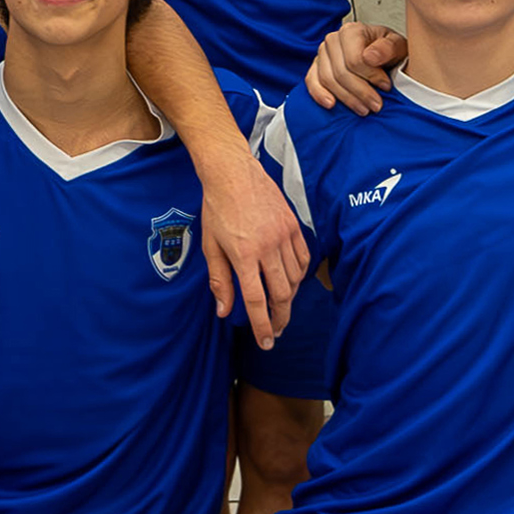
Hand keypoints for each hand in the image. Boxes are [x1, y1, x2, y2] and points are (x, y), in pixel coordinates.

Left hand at [198, 160, 306, 345]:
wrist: (233, 172)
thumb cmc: (217, 208)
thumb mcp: (210, 246)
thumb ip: (219, 280)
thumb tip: (224, 311)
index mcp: (243, 254)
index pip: (257, 300)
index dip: (262, 325)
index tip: (266, 342)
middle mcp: (267, 246)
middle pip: (282, 294)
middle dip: (280, 318)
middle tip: (276, 332)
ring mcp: (284, 235)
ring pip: (295, 278)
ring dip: (289, 298)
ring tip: (280, 308)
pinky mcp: (294, 225)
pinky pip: (303, 258)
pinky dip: (300, 275)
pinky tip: (292, 282)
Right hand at [303, 20, 407, 113]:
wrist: (382, 56)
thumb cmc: (388, 51)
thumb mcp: (398, 46)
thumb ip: (388, 48)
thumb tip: (370, 57)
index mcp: (352, 31)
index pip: (355, 59)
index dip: (371, 77)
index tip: (386, 86)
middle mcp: (333, 39)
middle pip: (341, 72)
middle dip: (361, 92)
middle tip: (376, 105)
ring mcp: (322, 54)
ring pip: (328, 80)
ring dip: (346, 98)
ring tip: (363, 109)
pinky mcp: (316, 67)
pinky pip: (312, 81)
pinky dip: (319, 94)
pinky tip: (331, 104)